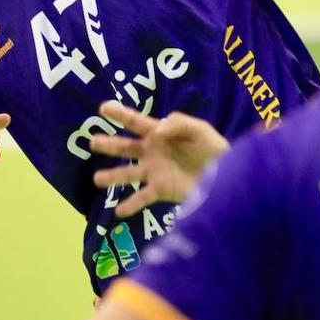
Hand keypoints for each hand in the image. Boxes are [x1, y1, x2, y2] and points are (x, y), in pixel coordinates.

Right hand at [90, 101, 229, 217]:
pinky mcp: (161, 190)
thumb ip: (178, 123)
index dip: (120, 114)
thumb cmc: (213, 148)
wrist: (226, 175)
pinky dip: (130, 205)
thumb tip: (156, 131)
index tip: (103, 107)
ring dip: (111, 177)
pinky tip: (118, 212)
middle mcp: (152, 152)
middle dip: (109, 144)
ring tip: (97, 179)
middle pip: (125, 147)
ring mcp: (154, 172)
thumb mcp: (199, 129)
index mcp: (160, 134)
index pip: (136, 122)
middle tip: (92, 142)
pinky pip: (142, 198)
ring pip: (128, 174)